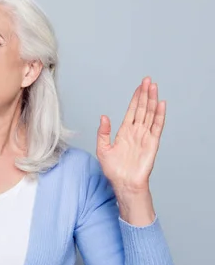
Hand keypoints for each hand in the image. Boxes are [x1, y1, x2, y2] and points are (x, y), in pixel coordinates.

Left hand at [96, 77, 165, 193]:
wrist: (123, 183)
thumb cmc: (113, 170)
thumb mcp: (102, 149)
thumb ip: (103, 132)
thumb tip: (103, 116)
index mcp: (124, 132)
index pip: (132, 111)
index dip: (135, 98)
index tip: (139, 86)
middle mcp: (136, 132)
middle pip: (142, 109)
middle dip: (145, 94)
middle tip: (148, 80)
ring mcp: (145, 136)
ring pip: (150, 114)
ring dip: (152, 100)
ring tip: (154, 87)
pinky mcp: (152, 143)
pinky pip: (157, 127)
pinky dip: (159, 115)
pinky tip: (161, 104)